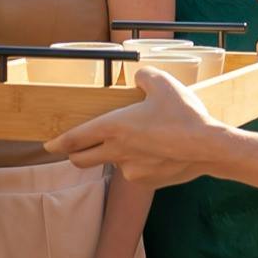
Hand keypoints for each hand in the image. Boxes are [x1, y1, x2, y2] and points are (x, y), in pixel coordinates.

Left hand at [46, 65, 230, 185]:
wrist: (209, 148)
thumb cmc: (185, 115)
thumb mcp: (163, 83)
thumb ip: (144, 76)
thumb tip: (138, 77)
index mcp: (114, 127)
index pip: (75, 139)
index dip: (58, 143)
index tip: (49, 146)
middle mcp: (117, 152)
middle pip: (82, 160)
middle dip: (75, 155)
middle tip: (78, 148)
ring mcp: (131, 170)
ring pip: (113, 164)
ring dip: (116, 154)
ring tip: (141, 141)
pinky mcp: (146, 182)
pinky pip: (135, 172)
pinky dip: (139, 163)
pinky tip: (158, 152)